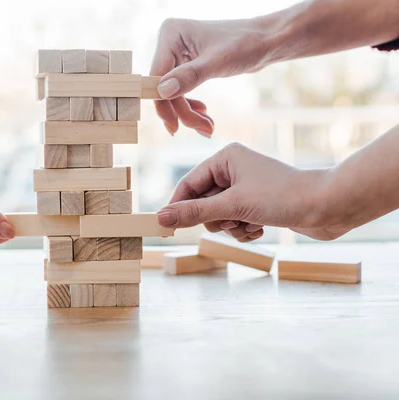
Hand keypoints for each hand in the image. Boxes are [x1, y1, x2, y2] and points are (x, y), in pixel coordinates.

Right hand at [151, 18, 269, 135]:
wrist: (266, 41)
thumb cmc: (246, 43)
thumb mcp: (218, 61)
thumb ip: (189, 76)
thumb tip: (163, 91)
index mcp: (171, 33)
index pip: (157, 76)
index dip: (163, 103)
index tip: (175, 126)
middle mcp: (170, 42)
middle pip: (164, 88)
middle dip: (182, 112)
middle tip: (204, 129)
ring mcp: (177, 55)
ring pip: (172, 94)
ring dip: (188, 113)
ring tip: (208, 126)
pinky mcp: (185, 65)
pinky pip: (180, 92)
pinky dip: (191, 107)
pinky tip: (204, 114)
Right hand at [156, 143, 344, 241]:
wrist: (328, 206)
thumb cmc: (282, 196)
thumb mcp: (233, 206)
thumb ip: (194, 212)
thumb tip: (161, 218)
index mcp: (225, 158)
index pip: (188, 184)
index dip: (178, 206)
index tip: (166, 227)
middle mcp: (233, 170)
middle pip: (203, 203)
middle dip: (216, 218)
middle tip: (232, 219)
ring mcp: (245, 188)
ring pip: (219, 217)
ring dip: (232, 227)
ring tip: (251, 223)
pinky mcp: (257, 204)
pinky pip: (235, 223)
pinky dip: (244, 230)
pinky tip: (261, 228)